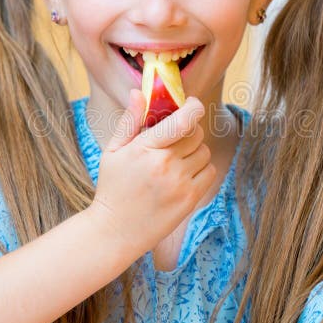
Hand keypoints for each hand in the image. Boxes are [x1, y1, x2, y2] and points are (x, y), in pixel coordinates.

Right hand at [89, 90, 215, 259]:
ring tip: (176, 161)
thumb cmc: (113, 187)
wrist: (116, 230)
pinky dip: (201, 170)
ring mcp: (179, 183)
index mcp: (145, 149)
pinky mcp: (190, 199)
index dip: (193, 107)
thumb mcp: (113, 151)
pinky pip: (209, 172)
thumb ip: (129, 121)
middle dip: (189, 131)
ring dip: (195, 152)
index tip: (192, 104)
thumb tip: (138, 92)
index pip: (182, 121)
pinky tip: (183, 175)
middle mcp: (165, 164)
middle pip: (196, 133)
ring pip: (204, 152)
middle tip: (176, 139)